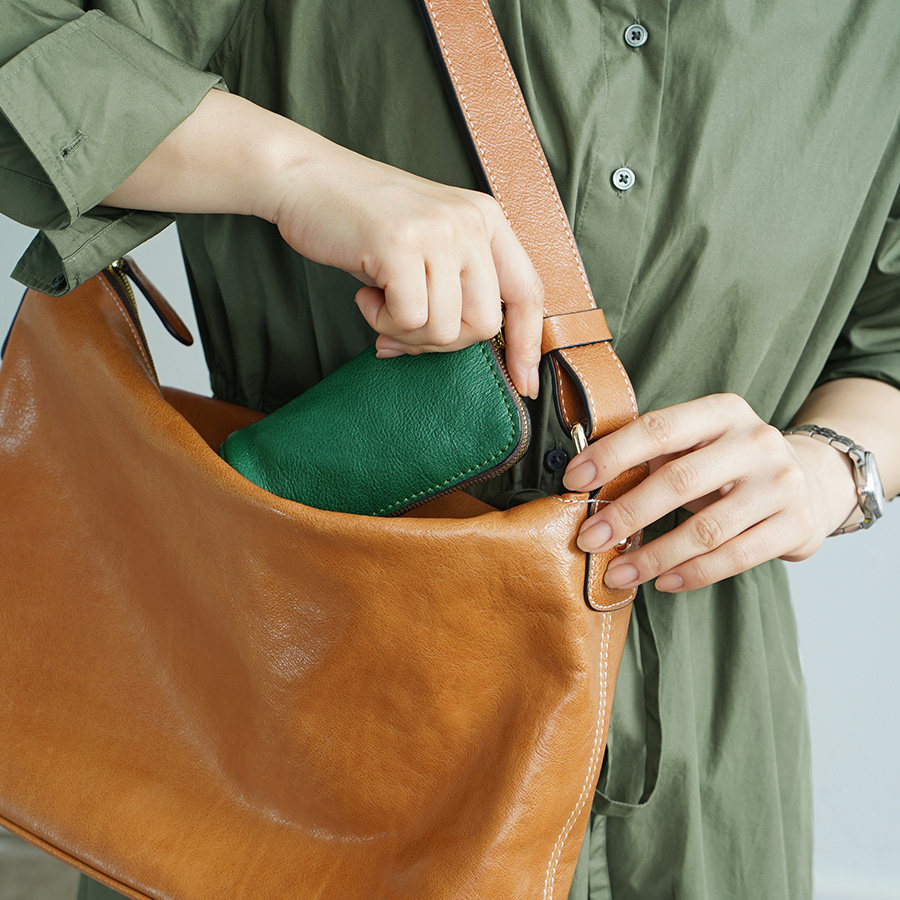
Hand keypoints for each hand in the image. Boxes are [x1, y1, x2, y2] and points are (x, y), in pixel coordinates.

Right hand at [100, 89, 544, 399]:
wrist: (304, 177)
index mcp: (486, 220)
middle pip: (485, 324)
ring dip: (406, 331)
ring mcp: (438, 231)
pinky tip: (366, 293)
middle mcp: (471, 222)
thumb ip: (457, 285)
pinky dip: (381, 321)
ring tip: (381, 300)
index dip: (529, 345)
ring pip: (445, 328)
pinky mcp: (402, 244)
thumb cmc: (363, 220)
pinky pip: (408, 319)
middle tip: (404, 325)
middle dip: (443, 341)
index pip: (527, 293)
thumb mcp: (428, 243)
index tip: (525, 384)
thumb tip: (469, 346)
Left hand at [561, 393, 858, 592]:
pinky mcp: (795, 524)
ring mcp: (780, 483)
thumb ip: (652, 455)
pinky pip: (734, 557)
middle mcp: (755, 441)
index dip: (611, 454)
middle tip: (588, 538)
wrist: (810, 480)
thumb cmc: (729, 464)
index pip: (657, 429)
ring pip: (705, 529)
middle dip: (626, 514)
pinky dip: (692, 574)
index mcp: (722, 412)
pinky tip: (662, 581)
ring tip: (617, 573)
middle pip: (678, 481)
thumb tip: (584, 484)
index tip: (574, 480)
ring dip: (653, 556)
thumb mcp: (698, 444)